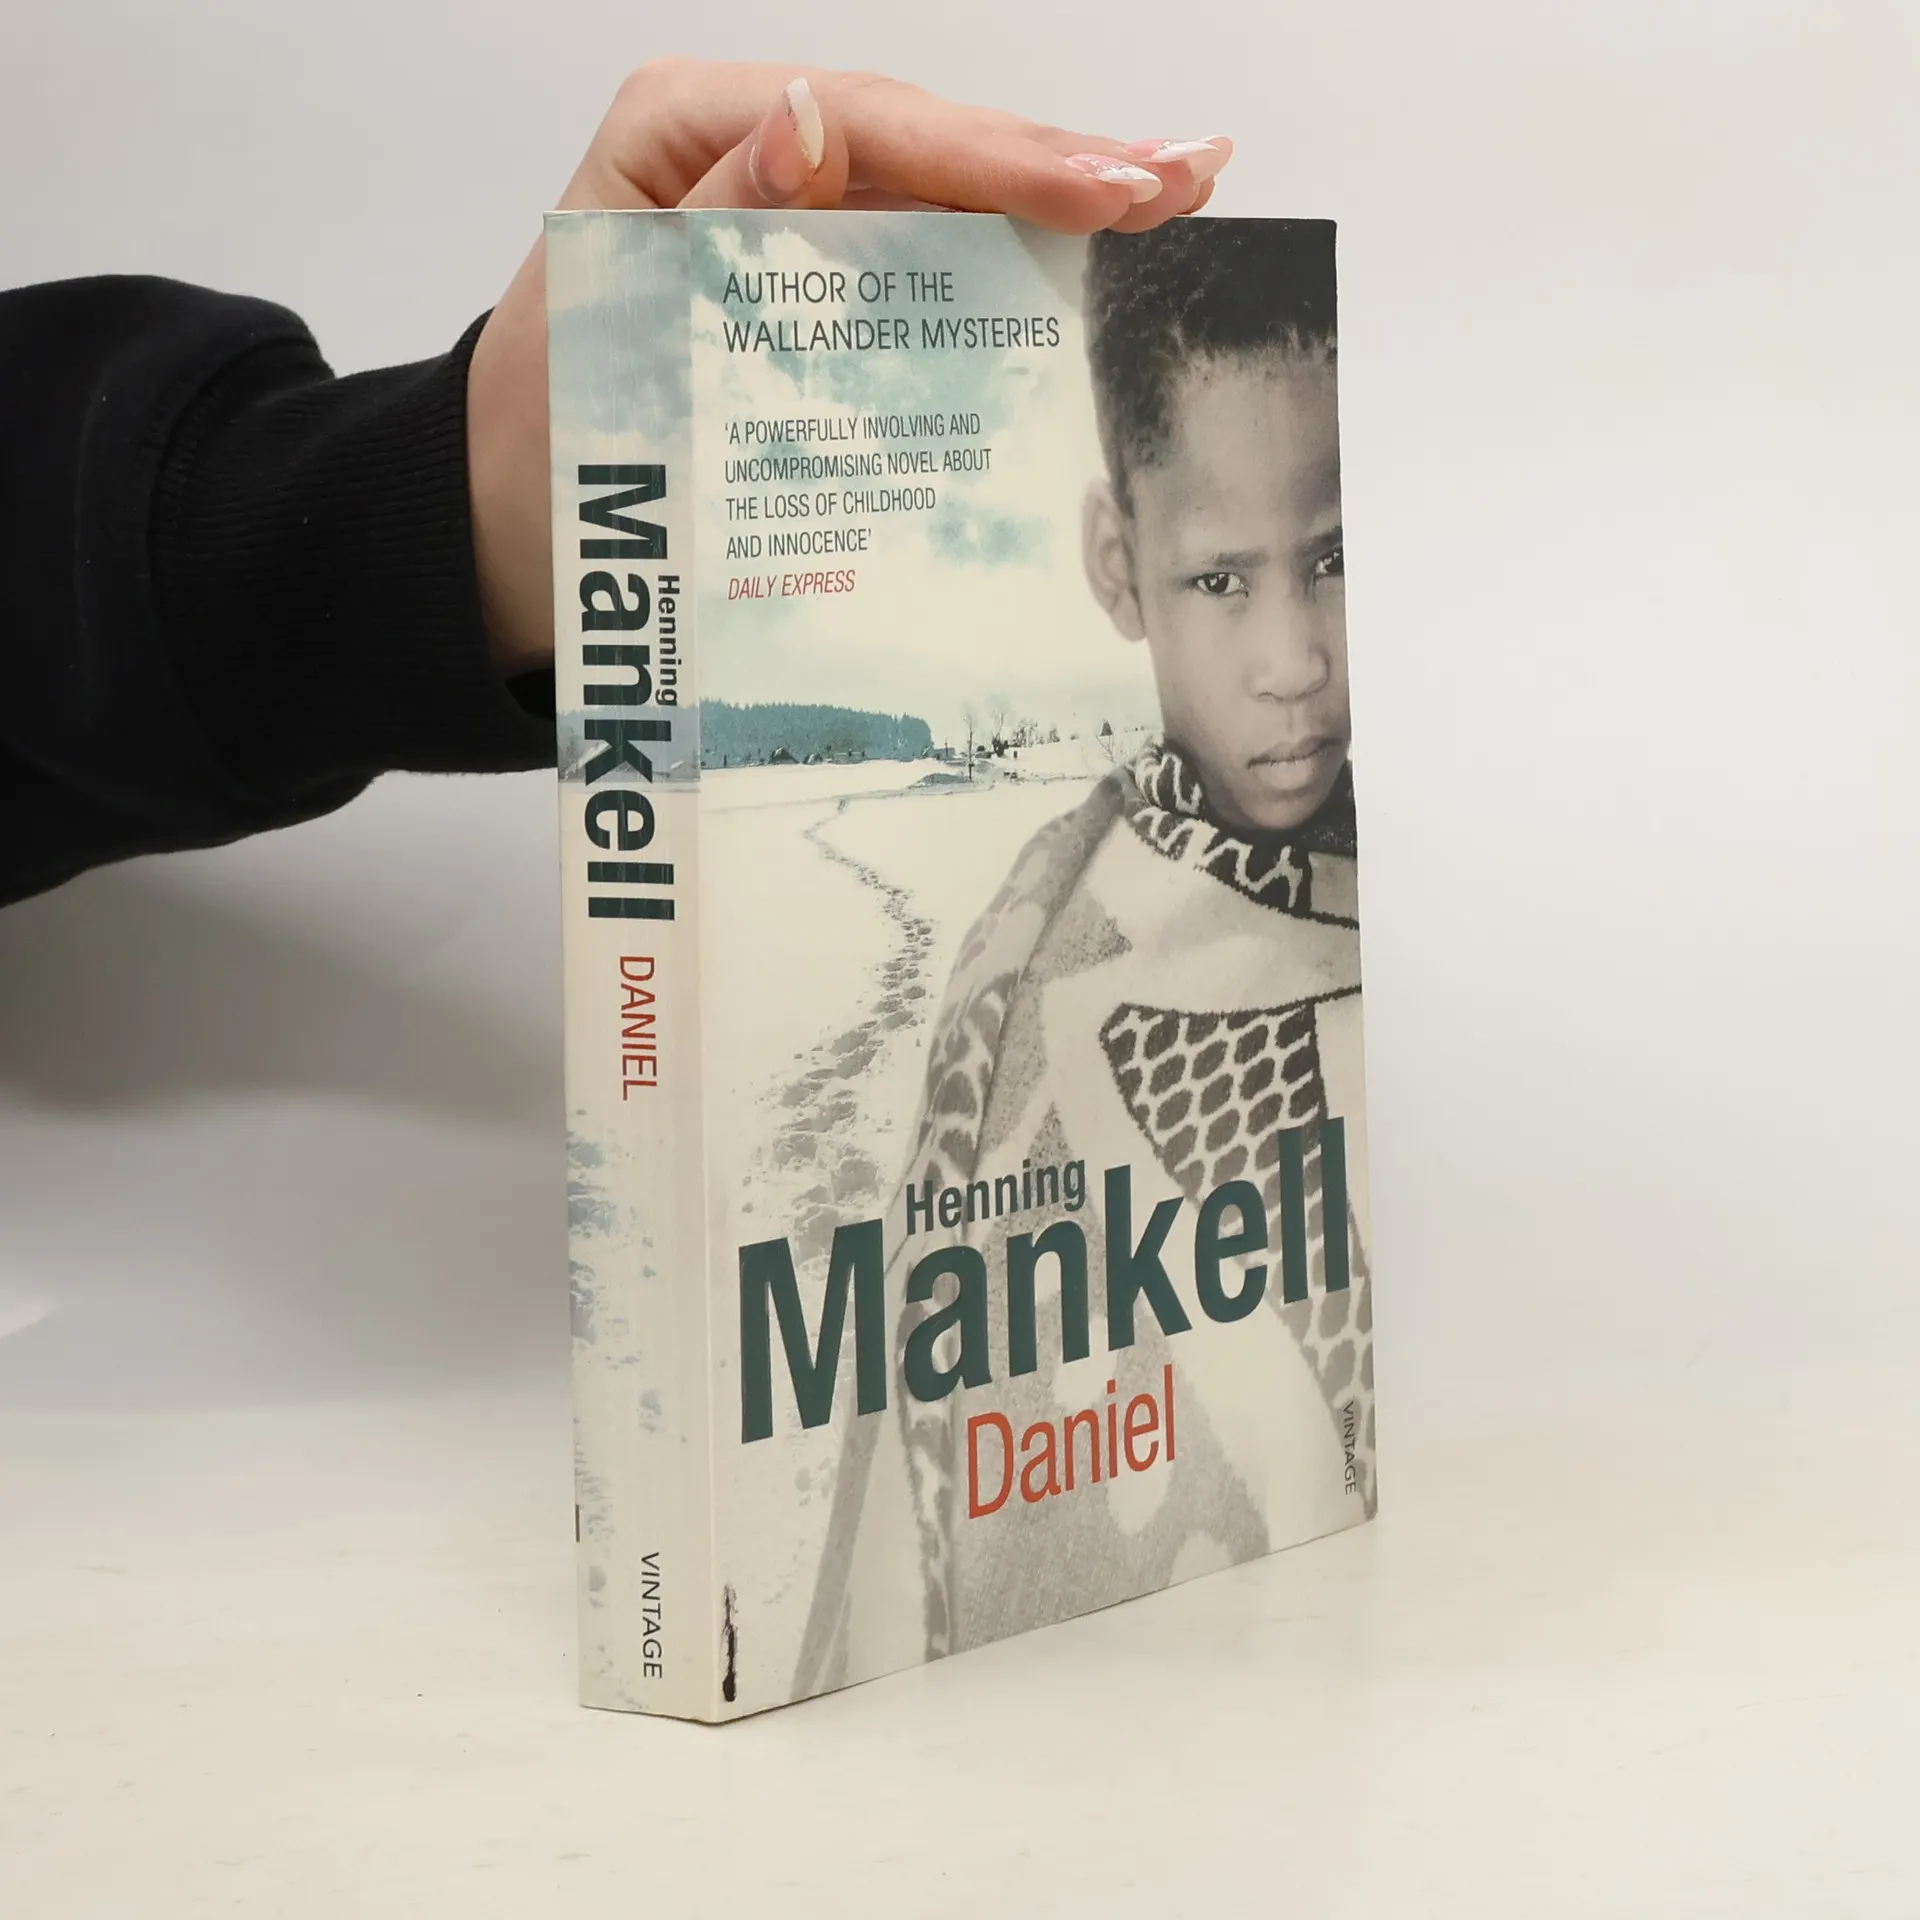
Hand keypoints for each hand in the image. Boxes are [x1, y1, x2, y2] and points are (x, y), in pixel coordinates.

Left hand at [467, 61, 1232, 675]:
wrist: (517, 518)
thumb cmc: (552, 426)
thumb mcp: (614, 326)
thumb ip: (711, 224)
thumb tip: (815, 129)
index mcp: (692, 130)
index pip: (873, 127)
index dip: (1001, 157)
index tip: (1108, 187)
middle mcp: (754, 157)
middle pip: (931, 147)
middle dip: (1061, 167)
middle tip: (1186, 179)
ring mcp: (795, 221)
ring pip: (944, 200)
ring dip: (1059, 208)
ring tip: (1175, 200)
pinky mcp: (816, 289)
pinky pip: (922, 266)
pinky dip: (1009, 269)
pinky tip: (1091, 266)